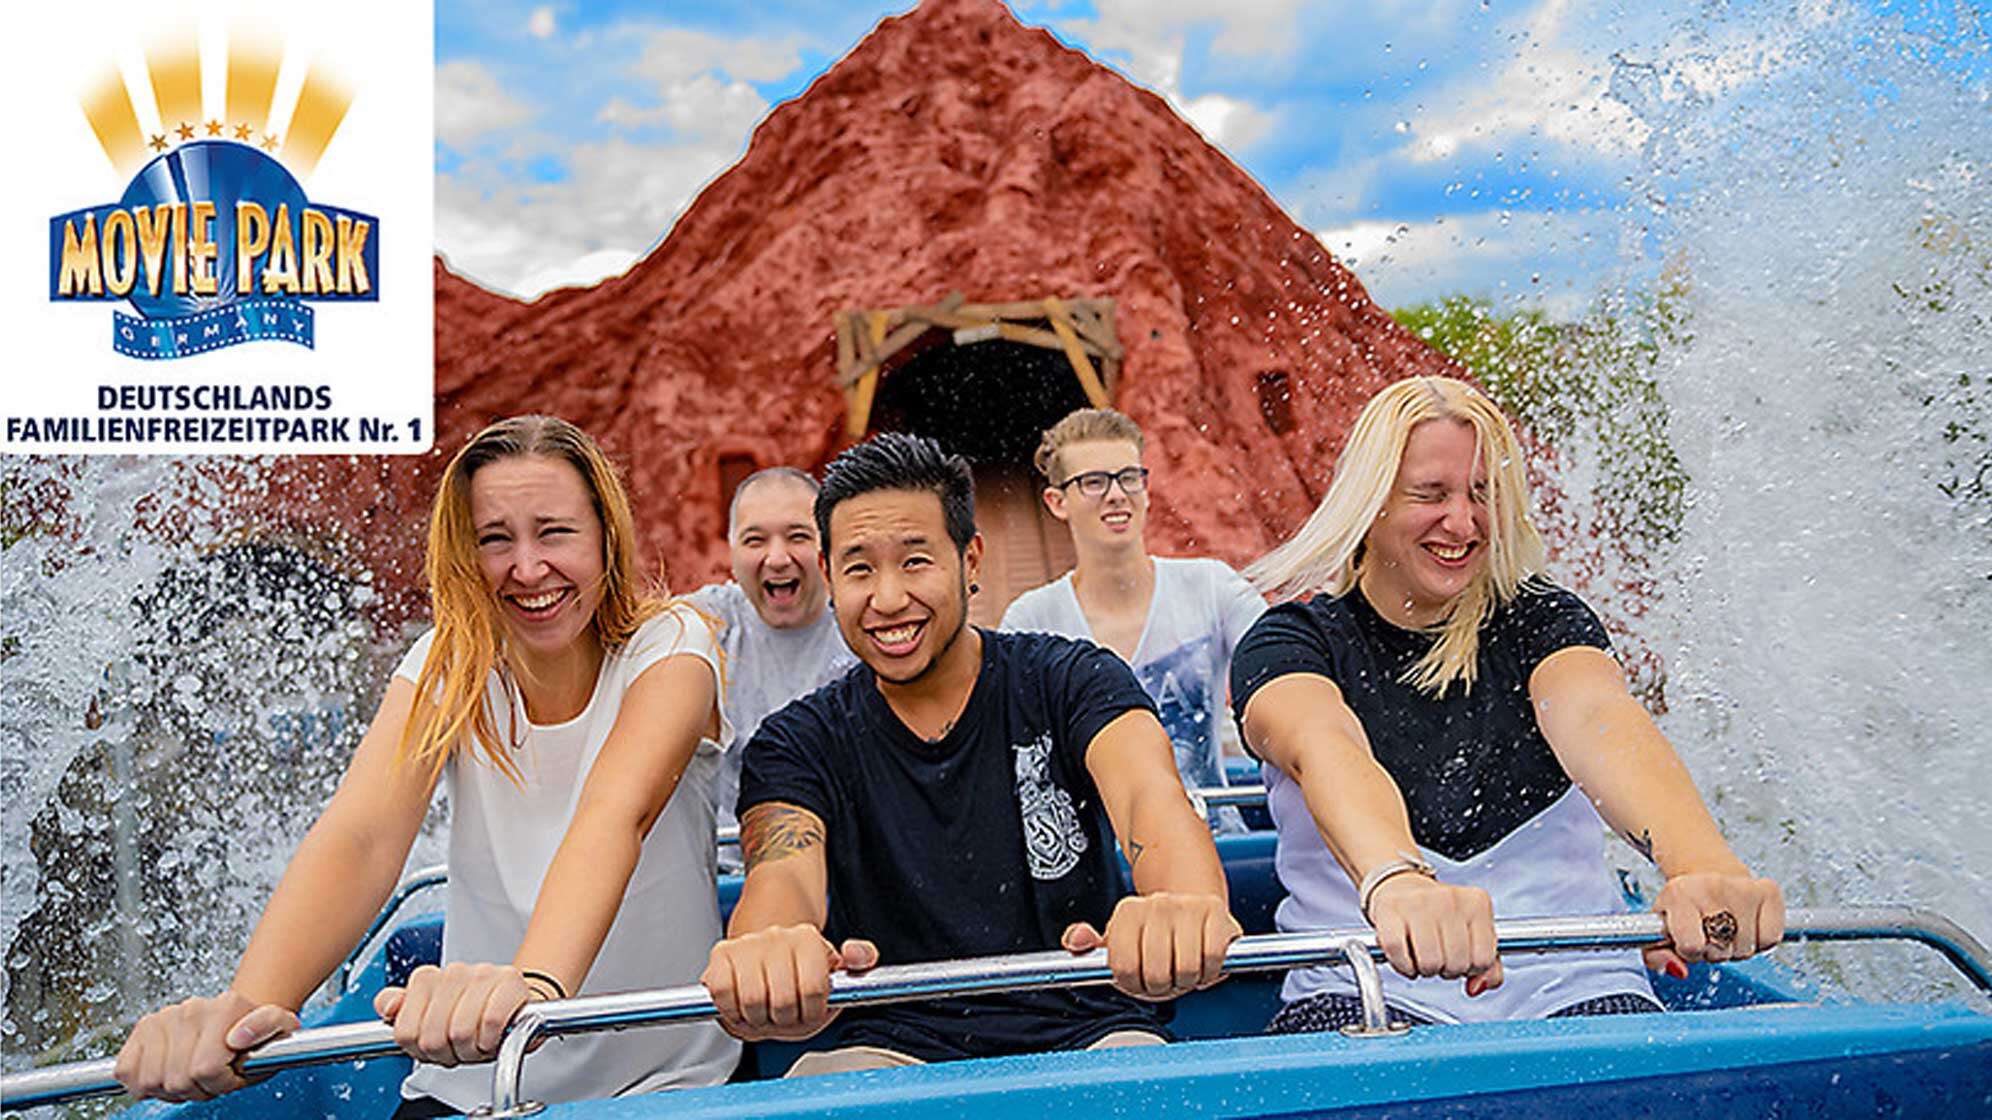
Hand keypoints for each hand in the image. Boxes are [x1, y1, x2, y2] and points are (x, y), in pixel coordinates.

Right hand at [114, 990, 299, 1101]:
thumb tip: (237, 1037)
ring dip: (171, 1089)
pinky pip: (127, 1070)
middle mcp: (192, 1009)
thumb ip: (270, 1026)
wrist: (240, 1016)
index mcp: (226, 1008)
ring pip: (150, 1080)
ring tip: (192, 1074)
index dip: (219, 1084)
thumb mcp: (282, 1028)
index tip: (231, 1074)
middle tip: (212, 1078)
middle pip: (177, 1079)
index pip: (205, 1069)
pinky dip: (142, 1082)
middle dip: (197, 1090)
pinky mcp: (142, 1028)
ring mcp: (164, 1017)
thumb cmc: (259, 1033)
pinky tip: (167, 1072)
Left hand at [373, 962, 531, 1066]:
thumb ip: (399, 1012)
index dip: (420, 1050)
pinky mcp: (509, 982)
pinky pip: (491, 1022)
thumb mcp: (428, 1021)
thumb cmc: (472, 1018)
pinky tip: (493, 1037)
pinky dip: (491, 1040)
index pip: (406, 1032)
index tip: (434, 1046)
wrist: (516, 1009)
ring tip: (477, 1043)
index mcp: (426, 980)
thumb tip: (388, 1008)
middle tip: (459, 1048)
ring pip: (461, 1030)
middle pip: (432, 1037)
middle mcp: (453, 973)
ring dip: (471, 1050)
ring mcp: (482, 974)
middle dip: (447, 1053)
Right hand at [700, 925, 877, 1040]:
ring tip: (764, 1012)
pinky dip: (731, 1009)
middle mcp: (777, 937)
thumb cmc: (799, 969)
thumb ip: (860, 960)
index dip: (811, 1013)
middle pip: (782, 1001)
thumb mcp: (834, 968)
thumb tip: (861, 955)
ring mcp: (747, 945)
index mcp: (809, 940)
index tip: (809, 1012)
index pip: (812, 989)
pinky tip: (742, 1006)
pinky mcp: (720, 954)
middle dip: (785, 1020)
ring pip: (752, 1000)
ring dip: (758, 1019)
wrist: (764, 950)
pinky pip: (722, 993)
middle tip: (785, 1015)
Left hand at [1064, 891, 1240, 1000]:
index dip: (1133, 984)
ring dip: (1187, 980)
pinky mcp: (1216, 913)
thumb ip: (1089, 945)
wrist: (1193, 909)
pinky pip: (1212, 959)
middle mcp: (1157, 904)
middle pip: (1156, 973)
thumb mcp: (1117, 941)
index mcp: (1127, 912)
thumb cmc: (1153, 935)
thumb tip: (1074, 940)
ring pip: (1186, 968)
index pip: (1124, 968)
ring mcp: (1188, 906)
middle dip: (1161, 986)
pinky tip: (1203, 963)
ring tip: (1183, 969)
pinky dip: (1210, 971)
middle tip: (1165, 976)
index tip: (1138, 978)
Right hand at [1365, 875, 1503, 996]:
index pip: (1484, 960)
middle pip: (1456, 964)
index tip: (1462, 957)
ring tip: (1423, 956)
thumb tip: (1476, 987)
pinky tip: (1406, 957)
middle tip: (1440, 956)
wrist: (1402, 888)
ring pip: (1429, 962)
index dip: (1471, 968)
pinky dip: (1403, 965)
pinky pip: (1398, 953)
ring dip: (1425, 970)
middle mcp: (1449, 899)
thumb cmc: (1440, 916)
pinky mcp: (1390, 911)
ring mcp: (1418, 903)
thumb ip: (1489, 969)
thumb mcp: (1473, 935)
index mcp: (1477, 903)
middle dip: (1447, 970)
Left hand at [1647, 872, 1784, 974]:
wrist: (1707, 873)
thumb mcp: (1658, 930)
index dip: (1689, 952)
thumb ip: (1657, 957)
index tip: (1686, 939)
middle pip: (1720, 952)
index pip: (1691, 947)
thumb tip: (1679, 971)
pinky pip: (1770, 940)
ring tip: (1725, 927)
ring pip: (1746, 950)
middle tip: (1706, 932)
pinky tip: (1745, 925)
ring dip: (1735, 948)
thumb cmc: (1682, 908)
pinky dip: (1760, 941)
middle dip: (1712, 951)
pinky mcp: (1769, 891)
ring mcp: (1743, 887)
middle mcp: (1711, 885)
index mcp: (1678, 893)